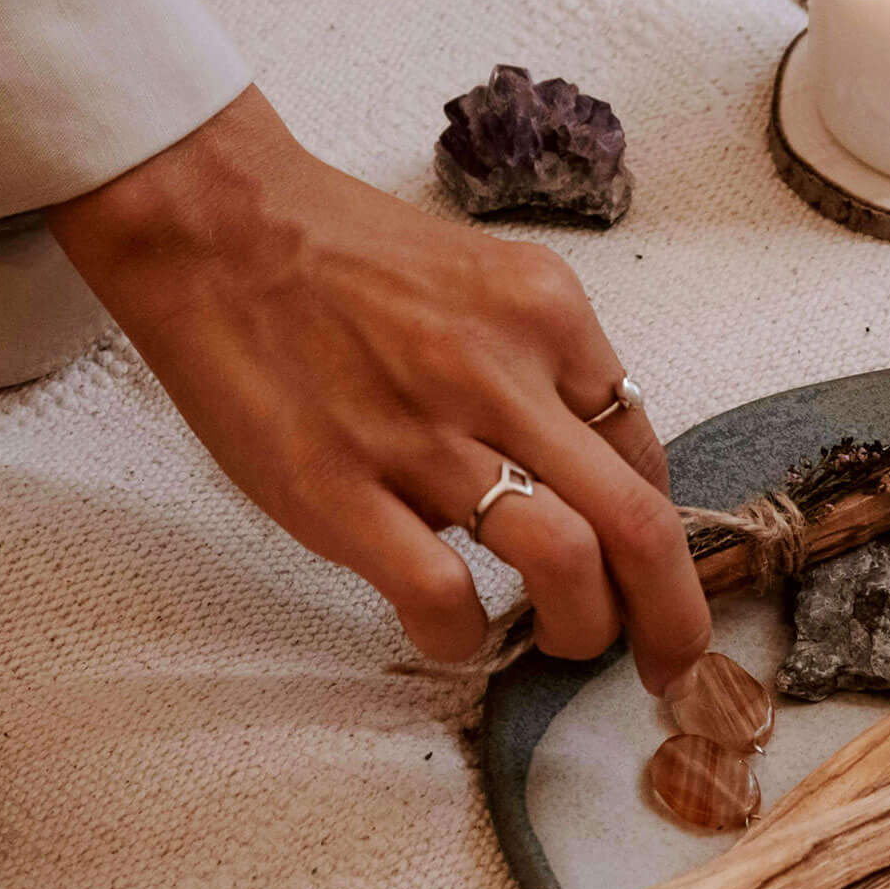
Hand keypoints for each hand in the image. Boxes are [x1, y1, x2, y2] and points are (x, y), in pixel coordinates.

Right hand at [47, 88, 709, 684]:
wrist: (216, 226)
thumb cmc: (346, 255)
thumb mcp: (484, 280)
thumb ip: (543, 365)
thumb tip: (589, 471)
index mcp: (548, 314)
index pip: (643, 449)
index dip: (657, 528)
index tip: (644, 565)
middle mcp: (503, 374)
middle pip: (640, 522)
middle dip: (673, 617)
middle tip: (671, 662)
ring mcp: (423, 437)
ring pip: (566, 564)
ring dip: (585, 630)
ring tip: (564, 643)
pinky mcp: (339, 492)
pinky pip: (443, 598)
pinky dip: (467, 638)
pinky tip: (454, 632)